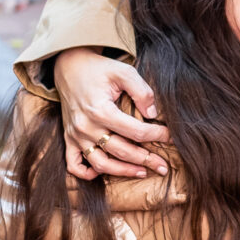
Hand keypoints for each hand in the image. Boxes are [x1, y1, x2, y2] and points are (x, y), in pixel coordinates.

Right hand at [54, 46, 168, 181]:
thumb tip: (153, 113)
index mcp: (101, 110)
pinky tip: (103, 173)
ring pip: (101, 164)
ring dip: (123, 171)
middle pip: (122, 151)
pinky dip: (87, 174)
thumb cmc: (99, 69)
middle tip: (163, 166)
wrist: (69, 66)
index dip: (157, 135)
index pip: (136, 131)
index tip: (171, 136)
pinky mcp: (69, 138)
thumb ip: (141, 91)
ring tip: (142, 172)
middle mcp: (87, 127)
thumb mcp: (123, 71)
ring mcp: (76, 135)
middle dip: (146, 160)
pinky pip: (74, 165)